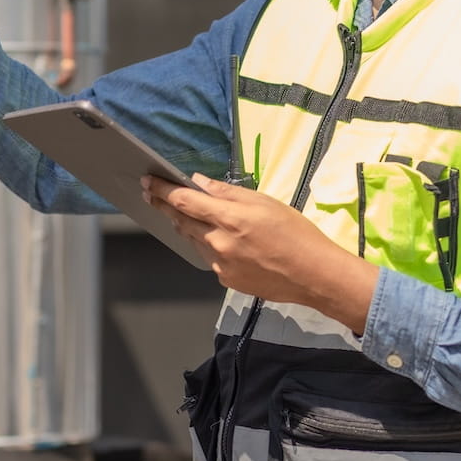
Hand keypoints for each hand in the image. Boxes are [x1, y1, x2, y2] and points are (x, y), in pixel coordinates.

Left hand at [144, 173, 379, 332]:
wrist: (312, 275)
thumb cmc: (295, 233)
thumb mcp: (265, 202)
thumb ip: (228, 193)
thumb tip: (199, 183)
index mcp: (229, 218)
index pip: (184, 201)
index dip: (162, 190)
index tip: (147, 181)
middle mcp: (218, 242)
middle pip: (181, 221)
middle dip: (164, 207)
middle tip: (151, 194)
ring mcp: (220, 264)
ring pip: (194, 240)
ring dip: (187, 226)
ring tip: (184, 215)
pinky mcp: (226, 280)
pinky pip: (210, 258)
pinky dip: (210, 246)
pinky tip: (223, 242)